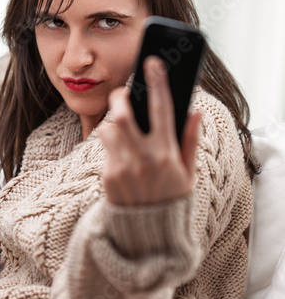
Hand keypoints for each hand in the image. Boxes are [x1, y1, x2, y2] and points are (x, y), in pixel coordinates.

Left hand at [97, 56, 201, 205]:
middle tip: (122, 96)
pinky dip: (111, 143)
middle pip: (121, 114)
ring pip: (107, 129)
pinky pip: (104, 148)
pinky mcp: (107, 176)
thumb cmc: (172, 200)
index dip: (157, 82)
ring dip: (112, 122)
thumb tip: (195, 112)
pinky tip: (121, 152)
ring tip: (121, 128)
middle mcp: (143, 158)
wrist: (148, 235)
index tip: (152, 63)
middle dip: (119, 99)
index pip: (162, 108)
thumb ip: (190, 141)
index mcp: (167, 153)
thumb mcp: (188, 173)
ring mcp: (122, 167)